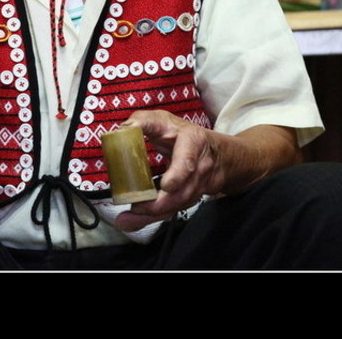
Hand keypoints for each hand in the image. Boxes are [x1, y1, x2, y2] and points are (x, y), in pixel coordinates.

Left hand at [112, 111, 298, 231]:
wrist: (219, 154)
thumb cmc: (182, 134)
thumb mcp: (164, 121)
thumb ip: (143, 121)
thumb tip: (121, 130)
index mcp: (193, 142)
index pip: (189, 159)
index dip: (179, 173)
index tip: (167, 186)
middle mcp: (200, 166)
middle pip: (184, 191)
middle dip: (160, 203)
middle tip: (136, 208)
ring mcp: (199, 185)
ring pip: (178, 204)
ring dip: (153, 214)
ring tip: (127, 219)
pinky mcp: (193, 197)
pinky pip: (174, 209)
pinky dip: (154, 216)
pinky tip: (134, 220)